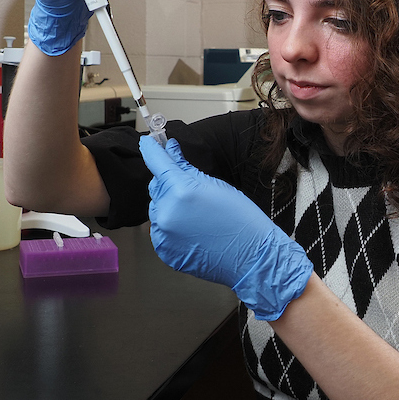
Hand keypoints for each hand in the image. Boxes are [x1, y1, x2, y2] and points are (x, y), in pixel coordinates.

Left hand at [140, 136, 312, 320]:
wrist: (251, 257)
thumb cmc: (241, 221)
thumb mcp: (216, 185)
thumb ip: (187, 168)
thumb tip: (172, 151)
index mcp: (180, 192)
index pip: (157, 163)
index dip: (151, 150)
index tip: (147, 143)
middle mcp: (166, 213)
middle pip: (156, 187)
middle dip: (169, 183)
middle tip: (190, 189)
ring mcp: (163, 235)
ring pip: (157, 209)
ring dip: (170, 206)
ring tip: (197, 214)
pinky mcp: (164, 251)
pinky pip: (160, 230)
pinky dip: (171, 226)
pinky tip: (193, 229)